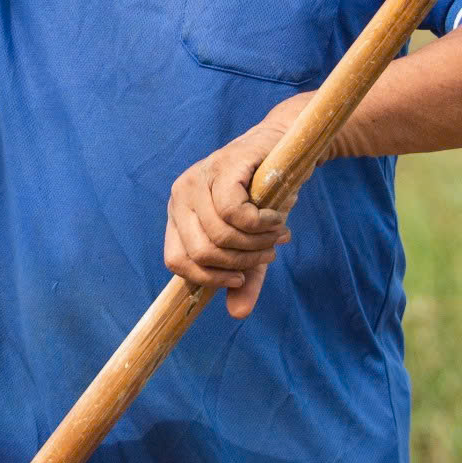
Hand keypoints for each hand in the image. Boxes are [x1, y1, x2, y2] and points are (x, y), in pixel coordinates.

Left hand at [163, 97, 311, 318]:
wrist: (285, 148)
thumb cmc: (264, 198)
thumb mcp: (253, 244)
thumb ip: (245, 277)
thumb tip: (237, 314)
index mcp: (179, 215)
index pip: (176, 261)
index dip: (209, 279)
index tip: (241, 278)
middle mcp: (181, 196)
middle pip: (200, 252)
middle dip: (241, 262)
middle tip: (269, 252)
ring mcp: (199, 178)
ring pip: (219, 235)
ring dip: (256, 244)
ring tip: (277, 235)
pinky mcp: (224, 166)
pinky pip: (236, 213)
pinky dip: (262, 225)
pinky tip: (277, 219)